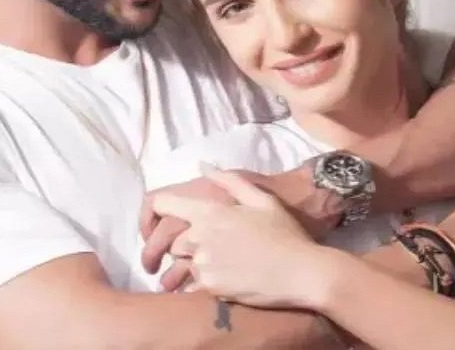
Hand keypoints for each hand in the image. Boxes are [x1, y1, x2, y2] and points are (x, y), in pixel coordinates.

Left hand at [151, 164, 333, 308]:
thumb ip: (228, 180)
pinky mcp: (210, 289)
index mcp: (210, 212)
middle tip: (205, 252)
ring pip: (182, 266)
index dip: (152, 213)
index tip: (155, 227)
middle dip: (184, 247)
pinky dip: (201, 287)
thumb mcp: (261, 199)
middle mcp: (200, 237)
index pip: (162, 204)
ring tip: (215, 269)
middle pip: (172, 242)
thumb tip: (202, 166)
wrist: (303, 272)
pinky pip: (192, 288)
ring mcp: (203, 264)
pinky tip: (223, 282)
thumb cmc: (285, 233)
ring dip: (192, 268)